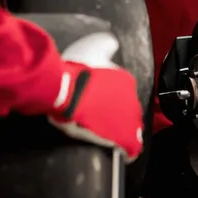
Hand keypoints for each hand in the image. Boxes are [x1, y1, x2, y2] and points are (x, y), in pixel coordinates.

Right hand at [48, 33, 143, 160]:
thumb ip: (106, 44)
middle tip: (101, 121)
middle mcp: (133, 99)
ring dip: (123, 134)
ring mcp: (129, 119)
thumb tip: (112, 43)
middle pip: (128, 111)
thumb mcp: (94, 48)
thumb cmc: (75, 71)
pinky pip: (131, 147)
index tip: (101, 104)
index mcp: (126, 81)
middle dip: (119, 117)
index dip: (113, 101)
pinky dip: (128, 152)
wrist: (65, 91)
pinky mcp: (122, 137)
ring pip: (132, 130)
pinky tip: (123, 155)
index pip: (124, 94)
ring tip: (111, 139)